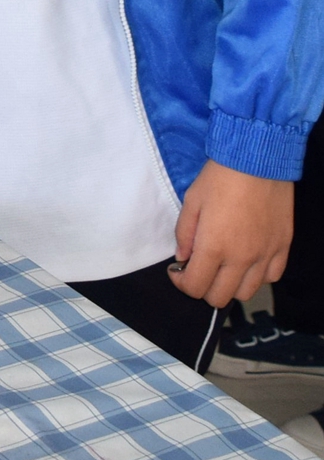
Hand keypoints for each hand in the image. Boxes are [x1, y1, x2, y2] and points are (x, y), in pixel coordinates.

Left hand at [171, 162, 292, 307]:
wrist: (257, 162)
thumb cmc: (219, 178)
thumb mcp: (191, 202)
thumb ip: (185, 234)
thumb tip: (183, 258)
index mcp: (214, 247)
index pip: (195, 287)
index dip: (181, 283)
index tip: (177, 271)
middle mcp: (242, 258)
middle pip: (220, 297)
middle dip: (202, 288)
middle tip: (197, 270)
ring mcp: (265, 256)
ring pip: (246, 293)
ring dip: (229, 286)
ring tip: (221, 267)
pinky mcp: (282, 248)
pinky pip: (271, 277)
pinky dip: (256, 277)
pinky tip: (246, 262)